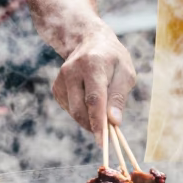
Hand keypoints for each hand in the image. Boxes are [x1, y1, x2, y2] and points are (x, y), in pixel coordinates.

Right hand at [52, 24, 135, 138]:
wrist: (90, 41)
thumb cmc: (113, 58)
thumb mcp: (126, 72)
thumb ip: (119, 97)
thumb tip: (114, 122)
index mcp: (92, 64)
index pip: (94, 99)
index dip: (98, 122)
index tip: (104, 141)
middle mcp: (72, 71)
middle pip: (80, 109)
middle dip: (94, 126)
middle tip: (109, 134)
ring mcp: (61, 79)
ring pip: (74, 112)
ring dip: (90, 118)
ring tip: (103, 106)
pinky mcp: (56, 88)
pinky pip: (70, 109)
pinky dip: (82, 112)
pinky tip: (90, 100)